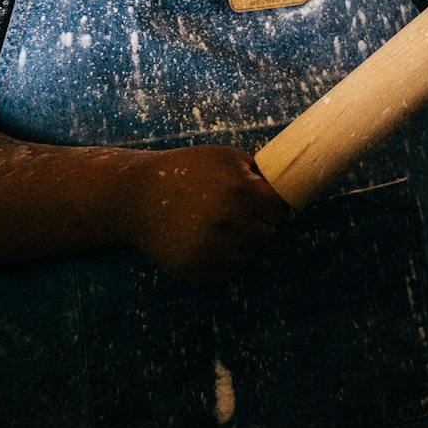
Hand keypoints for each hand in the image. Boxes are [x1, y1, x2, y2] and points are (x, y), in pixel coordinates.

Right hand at [124, 145, 293, 283]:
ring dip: (241, 242)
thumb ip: (258, 172)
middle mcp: (228, 222)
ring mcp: (212, 249)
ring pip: (248, 254)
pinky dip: (223, 258)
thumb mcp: (224, 157)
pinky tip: (205, 240)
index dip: (275, 207)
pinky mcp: (196, 269)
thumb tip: (291, 186)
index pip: (281, 210)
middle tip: (237, 213)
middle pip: (267, 235)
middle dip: (258, 224)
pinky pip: (228, 270)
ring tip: (217, 224)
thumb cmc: (184, 170)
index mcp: (240, 191)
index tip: (270, 206)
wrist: (135, 197)